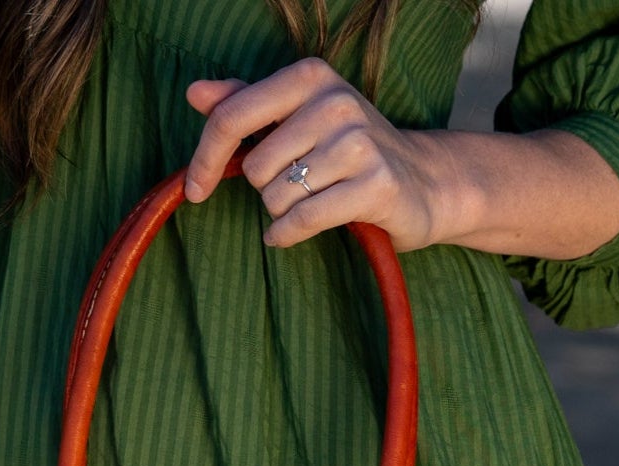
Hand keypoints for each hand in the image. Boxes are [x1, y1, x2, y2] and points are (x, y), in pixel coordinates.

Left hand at [185, 58, 444, 251]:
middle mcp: (334, 102)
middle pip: (255, 167)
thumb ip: (247, 104)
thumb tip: (194, 93)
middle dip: (265, 189)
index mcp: (310, 78)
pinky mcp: (374, 185)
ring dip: (282, 212)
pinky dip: (287, 235)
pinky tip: (288, 234)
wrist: (424, 180)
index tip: (195, 189)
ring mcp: (358, 143)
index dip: (205, 158)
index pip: (232, 116)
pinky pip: (303, 220)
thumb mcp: (298, 118)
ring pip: (278, 196)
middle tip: (297, 187)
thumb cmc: (350, 152)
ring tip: (312, 202)